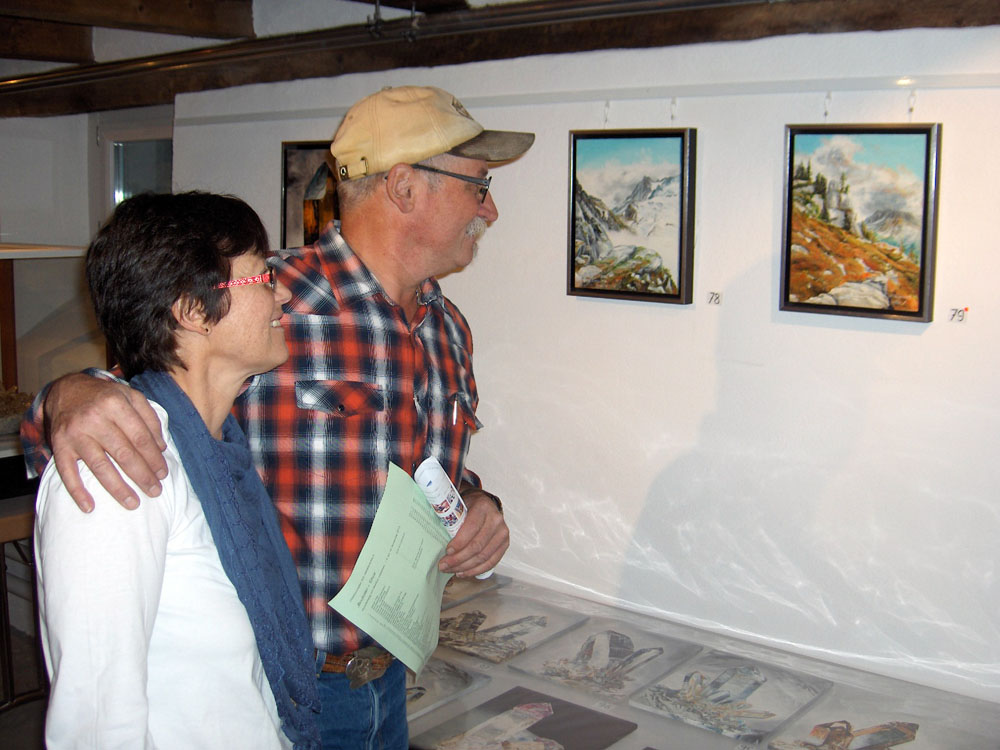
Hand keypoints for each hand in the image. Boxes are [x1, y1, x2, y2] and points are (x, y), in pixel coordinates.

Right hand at [45, 373, 167, 511]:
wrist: (66, 389)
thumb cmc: (105, 396)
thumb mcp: (131, 396)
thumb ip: (150, 418)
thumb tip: (162, 447)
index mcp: (116, 404)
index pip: (141, 438)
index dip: (154, 458)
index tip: (163, 474)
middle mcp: (95, 418)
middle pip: (124, 454)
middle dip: (142, 476)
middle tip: (155, 491)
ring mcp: (75, 433)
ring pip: (99, 466)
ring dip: (118, 488)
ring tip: (133, 503)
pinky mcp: (59, 445)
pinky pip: (67, 472)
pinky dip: (77, 491)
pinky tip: (90, 507)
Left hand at [438, 487, 508, 577]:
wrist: (484, 504)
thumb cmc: (468, 506)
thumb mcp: (458, 505)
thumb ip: (450, 518)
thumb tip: (433, 537)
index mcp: (483, 507)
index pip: (471, 528)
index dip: (459, 543)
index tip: (446, 551)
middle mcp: (496, 519)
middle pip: (477, 545)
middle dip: (458, 559)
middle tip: (444, 565)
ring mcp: (502, 533)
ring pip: (484, 556)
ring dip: (465, 567)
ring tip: (451, 571)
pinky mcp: (504, 544)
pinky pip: (492, 562)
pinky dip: (476, 570)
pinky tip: (464, 572)